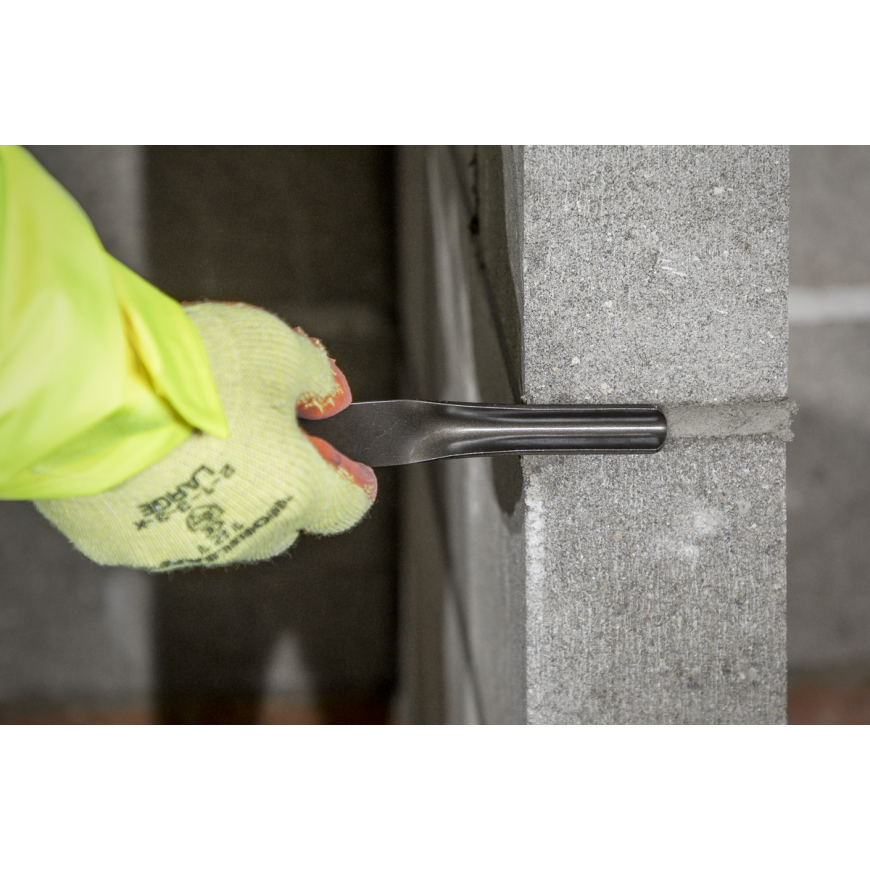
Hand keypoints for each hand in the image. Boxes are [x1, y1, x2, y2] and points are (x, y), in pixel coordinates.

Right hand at [35, 303, 375, 570]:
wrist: (87, 390)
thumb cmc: (194, 371)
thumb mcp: (278, 351)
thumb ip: (317, 377)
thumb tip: (331, 397)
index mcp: (294, 492)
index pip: (346, 505)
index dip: (351, 478)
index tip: (350, 463)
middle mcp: (244, 533)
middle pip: (286, 521)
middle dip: (288, 486)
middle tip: (270, 438)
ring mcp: (181, 545)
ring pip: (226, 531)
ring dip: (230, 498)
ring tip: (205, 445)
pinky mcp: (122, 544)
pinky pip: (163, 528)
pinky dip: (171, 502)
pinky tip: (154, 462)